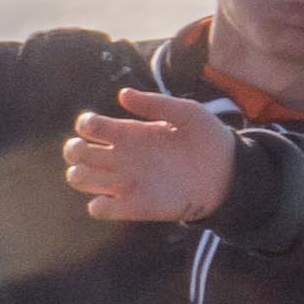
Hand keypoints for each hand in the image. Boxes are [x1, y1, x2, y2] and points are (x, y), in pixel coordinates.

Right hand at [64, 88, 239, 223]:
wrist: (230, 172)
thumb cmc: (208, 139)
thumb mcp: (188, 113)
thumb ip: (156, 103)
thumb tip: (122, 94)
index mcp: (129, 133)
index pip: (90, 127)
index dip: (85, 124)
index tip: (94, 124)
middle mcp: (122, 157)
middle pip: (77, 153)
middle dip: (73, 149)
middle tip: (86, 148)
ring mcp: (126, 182)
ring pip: (80, 179)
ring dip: (80, 175)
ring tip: (101, 171)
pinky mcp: (134, 206)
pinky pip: (99, 209)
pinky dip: (98, 205)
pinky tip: (117, 195)